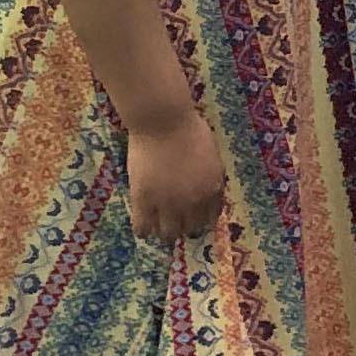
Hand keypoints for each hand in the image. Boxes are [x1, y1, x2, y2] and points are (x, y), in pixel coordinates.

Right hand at [126, 108, 225, 243]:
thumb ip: (209, 176)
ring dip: (164, 232)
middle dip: (184, 227)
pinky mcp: (144, 201)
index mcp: (212, 189)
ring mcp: (168, 204)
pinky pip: (142, 228)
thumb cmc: (190, 129)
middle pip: (190, 229)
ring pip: (167, 234)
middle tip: (175, 222)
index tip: (194, 218)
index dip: (202, 219)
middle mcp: (193, 202)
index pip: (211, 217)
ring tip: (158, 225)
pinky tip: (142, 225)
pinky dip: (143, 230)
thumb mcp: (211, 155)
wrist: (164, 121)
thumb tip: (204, 189)